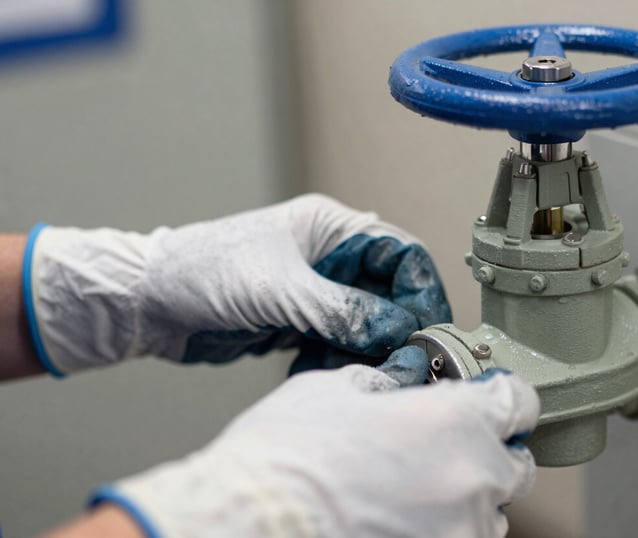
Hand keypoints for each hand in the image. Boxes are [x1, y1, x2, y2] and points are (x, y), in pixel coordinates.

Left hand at [24, 194, 450, 374]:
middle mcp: (330, 257)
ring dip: (370, 347)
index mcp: (331, 228)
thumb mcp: (279, 289)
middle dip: (399, 324)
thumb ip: (341, 310)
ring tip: (366, 370)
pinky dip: (342, 359)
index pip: (400, 253)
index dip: (420, 290)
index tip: (428, 328)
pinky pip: (339, 342)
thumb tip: (397, 328)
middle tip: (406, 359)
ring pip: (367, 321)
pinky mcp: (301, 320)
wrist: (151, 303)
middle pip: (389, 291)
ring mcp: (317, 290)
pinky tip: (329, 372)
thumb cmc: (203, 271)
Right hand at [90, 364, 539, 537]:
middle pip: (517, 463)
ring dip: (469, 498)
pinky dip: (446, 530)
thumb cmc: (289, 454)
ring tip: (416, 492)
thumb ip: (385, 385)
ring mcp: (461, 532)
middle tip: (444, 447)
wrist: (253, 522)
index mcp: (456, 420)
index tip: (489, 399)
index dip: (503, 395)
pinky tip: (405, 520)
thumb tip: (398, 387)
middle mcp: (474, 478)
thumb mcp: (336, 388)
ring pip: (493, 513)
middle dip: (489, 451)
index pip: (520, 401)